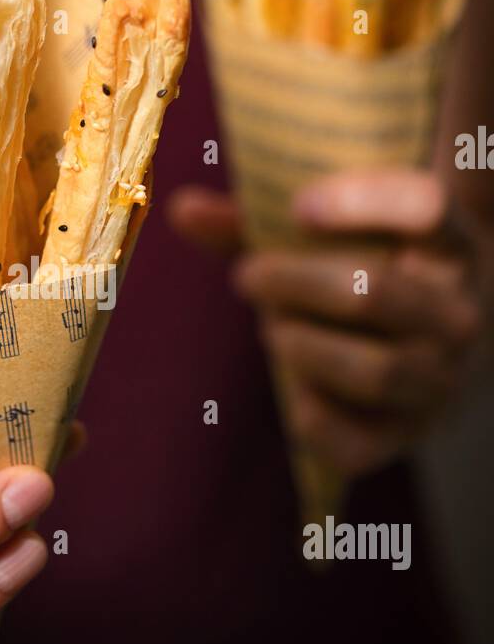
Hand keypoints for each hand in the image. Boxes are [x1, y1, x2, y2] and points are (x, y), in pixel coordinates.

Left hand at [167, 172, 482, 475]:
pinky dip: (310, 415)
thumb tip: (182, 209)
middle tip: (247, 275)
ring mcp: (442, 382)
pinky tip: (291, 385)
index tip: (298, 206)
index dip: (361, 201)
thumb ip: (260, 222)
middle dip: (293, 282)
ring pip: (373, 370)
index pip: (427, 207)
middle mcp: (462, 315)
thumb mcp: (338, 240)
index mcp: (454, 246)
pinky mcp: (408, 437)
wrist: (438, 349)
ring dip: (301, 345)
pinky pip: (354, 442)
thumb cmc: (371, 273)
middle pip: (374, 292)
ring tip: (273, 328)